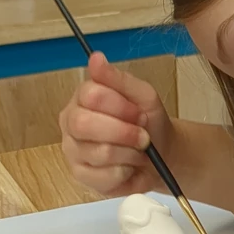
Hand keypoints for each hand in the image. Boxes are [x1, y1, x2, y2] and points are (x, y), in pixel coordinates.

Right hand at [60, 51, 176, 195]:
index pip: (90, 95)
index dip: (120, 107)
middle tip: (142, 137)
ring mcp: (73, 150)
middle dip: (122, 132)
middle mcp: (71, 122)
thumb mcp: (143, 95)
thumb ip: (119, 79)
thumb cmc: (149, 123)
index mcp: (82, 98)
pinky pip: (103, 176)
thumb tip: (95, 58)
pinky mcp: (81, 175)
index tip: (139, 114)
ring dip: (129, 153)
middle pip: (84, 124)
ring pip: (99, 152)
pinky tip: (128, 167)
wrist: (162, 155)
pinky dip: (125, 172)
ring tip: (138, 152)